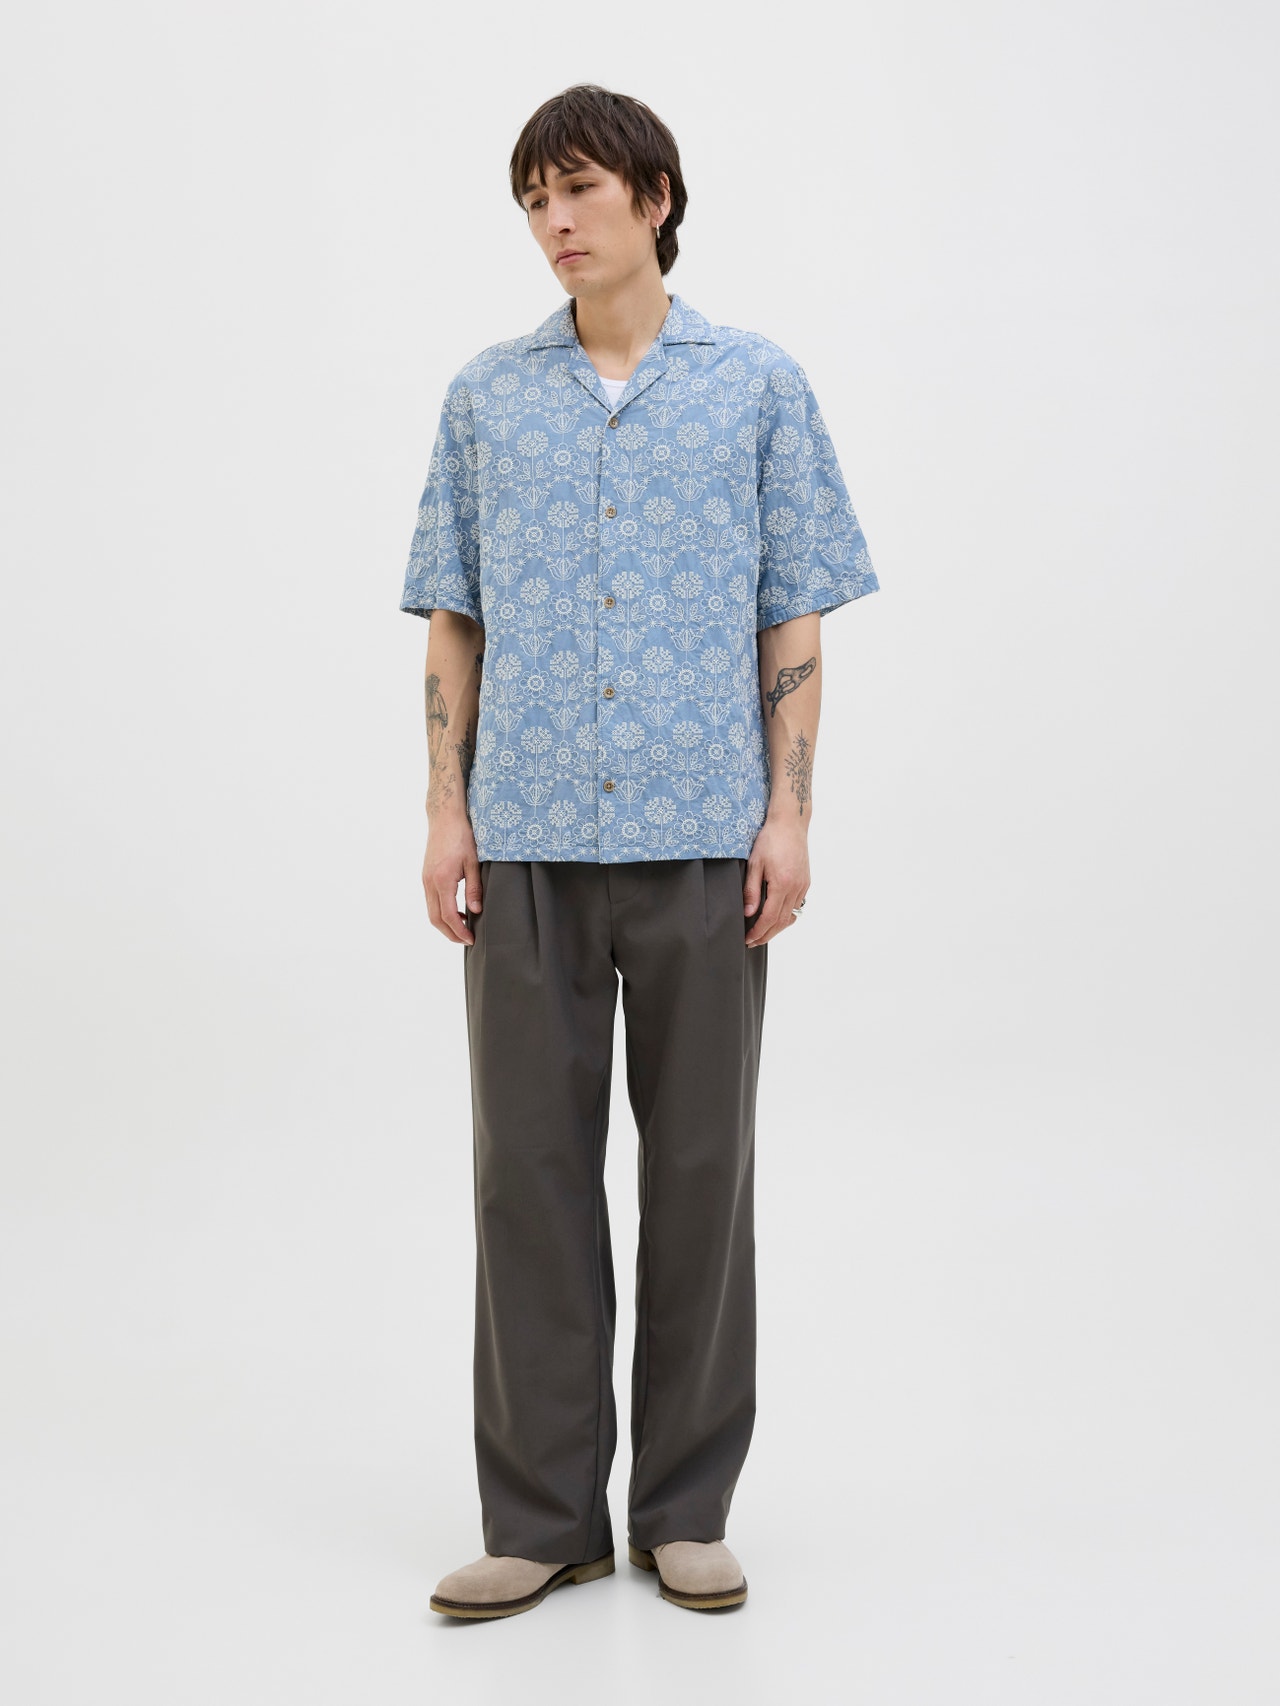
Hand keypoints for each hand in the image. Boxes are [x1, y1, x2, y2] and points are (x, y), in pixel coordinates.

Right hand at [422, 821, 483, 944]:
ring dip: (445, 924)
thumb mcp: (474, 862)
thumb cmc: (462, 836)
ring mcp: (425, 879)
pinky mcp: (426, 876)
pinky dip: (441, 911)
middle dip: (450, 934)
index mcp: (442, 880)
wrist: (444, 818)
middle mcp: (429, 882)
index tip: (471, 939)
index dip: (459, 931)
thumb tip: (476, 911)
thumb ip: (474, 888)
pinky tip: (457, 910)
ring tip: (463, 928)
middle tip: (466, 940)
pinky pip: (431, 901)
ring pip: (431, 911)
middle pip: (435, 919)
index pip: (448, 915)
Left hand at [743, 818, 809, 946]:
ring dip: (776, 928)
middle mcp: (796, 888)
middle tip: (752, 942)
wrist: (790, 824)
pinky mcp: (805, 882)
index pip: (769, 918)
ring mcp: (803, 886)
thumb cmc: (770, 840)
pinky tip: (775, 917)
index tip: (748, 938)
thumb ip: (751, 891)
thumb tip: (748, 913)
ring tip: (762, 933)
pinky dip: (785, 916)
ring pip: (791, 916)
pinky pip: (796, 906)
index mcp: (782, 884)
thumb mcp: (755, 864)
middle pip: (782, 922)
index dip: (758, 931)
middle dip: (766, 935)